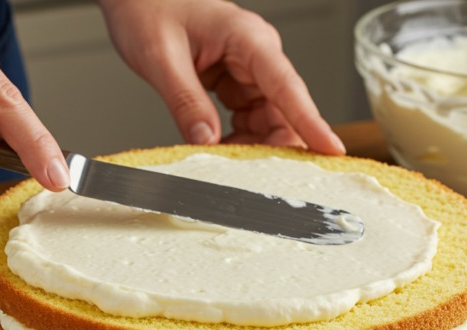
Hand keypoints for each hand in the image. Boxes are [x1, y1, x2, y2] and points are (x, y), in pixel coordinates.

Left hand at [98, 0, 344, 154]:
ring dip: (252, 144)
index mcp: (247, 38)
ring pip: (268, 118)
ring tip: (228, 161)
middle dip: (276, 143)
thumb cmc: (149, 12)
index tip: (332, 148)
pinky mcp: (236, 82)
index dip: (311, 120)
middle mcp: (256, 54)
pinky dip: (236, 138)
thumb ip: (185, 101)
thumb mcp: (161, 58)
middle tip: (259, 174)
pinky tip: (219, 147)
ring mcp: (247, 69)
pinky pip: (248, 118)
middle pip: (283, 109)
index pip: (287, 85)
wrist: (134, 0)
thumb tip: (206, 141)